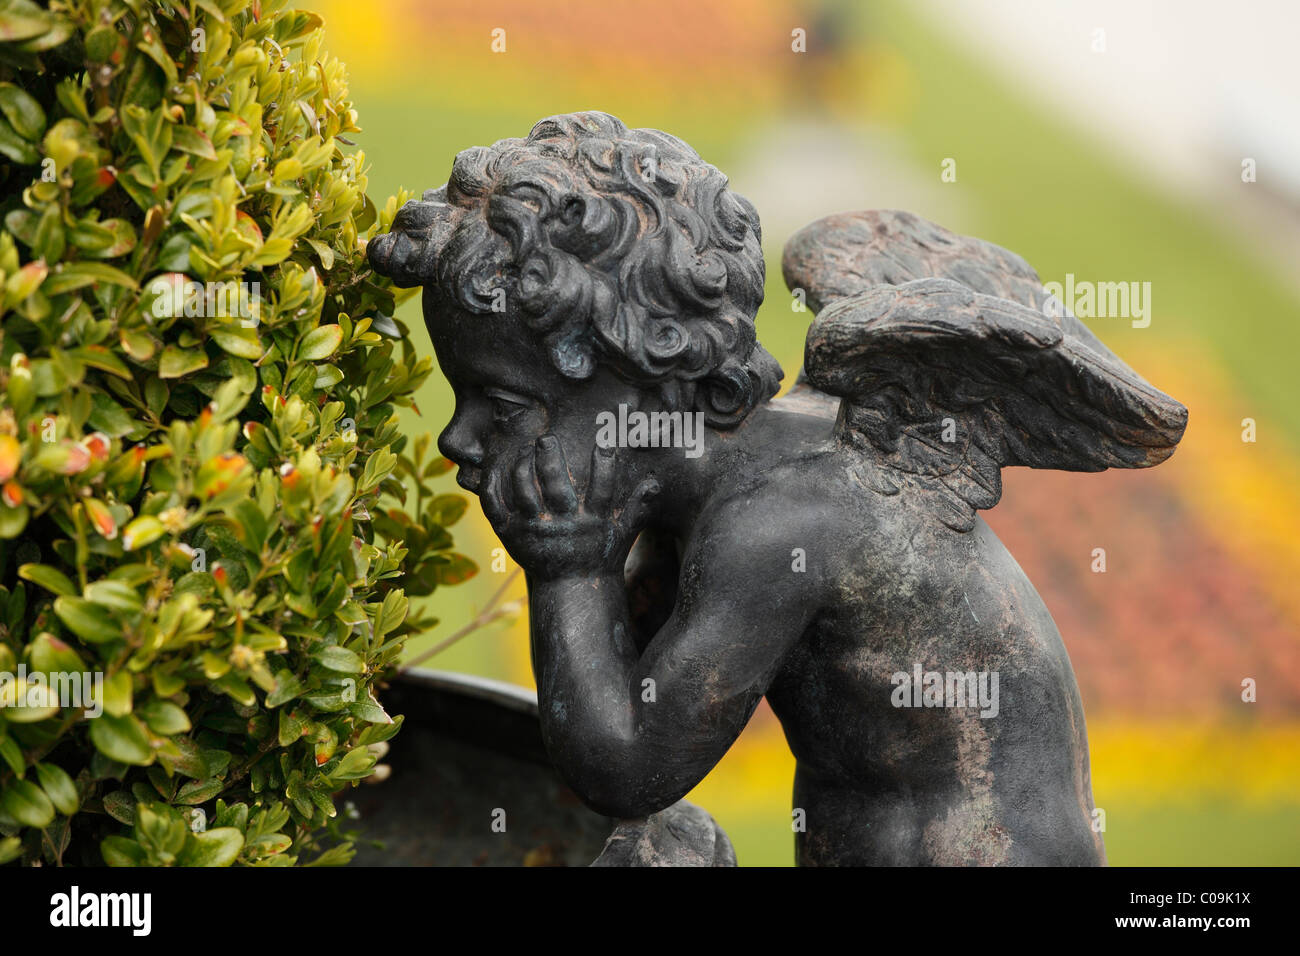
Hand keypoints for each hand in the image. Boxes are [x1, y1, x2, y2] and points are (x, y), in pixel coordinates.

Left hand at [481, 436, 659, 578]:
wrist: (573, 589)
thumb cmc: (601, 555)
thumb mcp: (623, 532)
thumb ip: (637, 506)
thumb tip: (655, 483)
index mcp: (591, 522)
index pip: (601, 488)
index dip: (605, 465)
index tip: (605, 444)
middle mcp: (562, 525)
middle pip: (554, 486)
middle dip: (550, 458)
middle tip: (547, 438)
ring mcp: (533, 531)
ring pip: (523, 491)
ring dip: (523, 466)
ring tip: (526, 450)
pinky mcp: (511, 535)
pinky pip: (496, 507)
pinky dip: (493, 486)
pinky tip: (497, 468)